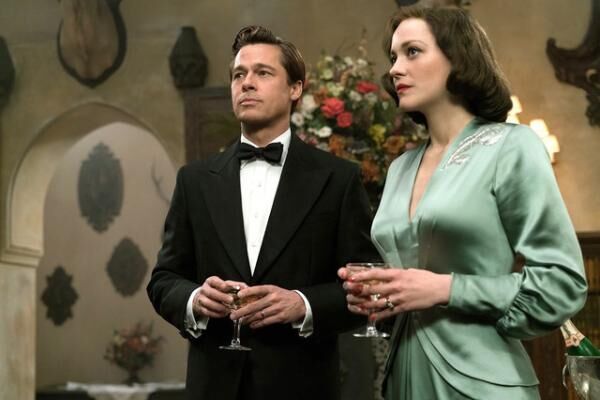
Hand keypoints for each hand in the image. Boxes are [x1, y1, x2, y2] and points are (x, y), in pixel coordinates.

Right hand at [192, 276, 247, 318]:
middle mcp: (204, 289)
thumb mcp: (225, 285)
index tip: (226, 286)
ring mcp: (201, 299)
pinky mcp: (200, 308)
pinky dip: (216, 314)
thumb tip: (246, 287)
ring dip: (219, 307)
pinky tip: (223, 313)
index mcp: (211, 281)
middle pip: (211, 293)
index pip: (214, 281)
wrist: (203, 298)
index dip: (220, 284)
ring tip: (228, 309)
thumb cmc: (217, 291)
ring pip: (208, 303)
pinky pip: (208, 312)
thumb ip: (235, 285)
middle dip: (222, 297)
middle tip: (231, 300)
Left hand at [230, 285, 305, 328]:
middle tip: (233, 315)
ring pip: (259, 315)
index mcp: (271, 289)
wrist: (300, 303)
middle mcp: (273, 298)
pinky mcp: (280, 317)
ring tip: (240, 321)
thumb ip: (261, 293)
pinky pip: (265, 321)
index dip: (248, 292)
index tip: (238, 295)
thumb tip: (245, 298)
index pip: (257, 289)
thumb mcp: (274, 290)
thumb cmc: (283, 296)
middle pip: (255, 305)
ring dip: (248, 319)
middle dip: (242, 311)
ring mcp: (277, 308)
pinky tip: (252, 325)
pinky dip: (257, 324)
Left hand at [337, 267, 451, 319]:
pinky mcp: (403, 308)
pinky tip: (370, 318)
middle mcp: (396, 286)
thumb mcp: (408, 271)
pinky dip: (378, 316)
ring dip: (364, 305)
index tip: (351, 277)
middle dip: (358, 290)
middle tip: (348, 291)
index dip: (362, 276)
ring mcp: (399, 298)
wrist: (439, 289)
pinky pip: (388, 313)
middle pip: (373, 289)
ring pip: (378, 303)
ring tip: (354, 305)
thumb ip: (395, 273)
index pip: (376, 274)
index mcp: (397, 274)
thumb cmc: (424, 278)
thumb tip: (383, 274)